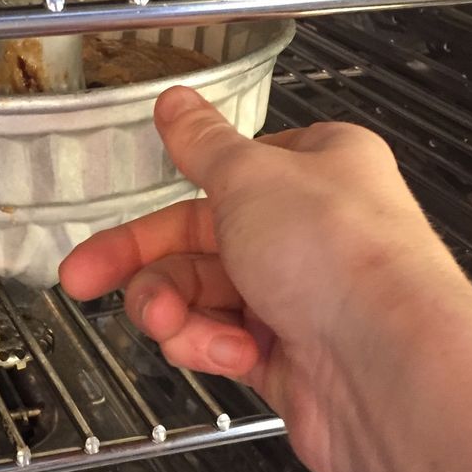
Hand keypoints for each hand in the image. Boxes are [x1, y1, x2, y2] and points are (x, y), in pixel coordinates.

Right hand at [59, 86, 465, 471]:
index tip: (114, 222)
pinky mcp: (289, 358)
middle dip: (144, 268)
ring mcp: (300, 299)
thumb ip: (201, 145)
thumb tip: (176, 103)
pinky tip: (231, 352)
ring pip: (201, 300)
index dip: (162, 203)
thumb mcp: (250, 177)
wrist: (386, 368)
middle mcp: (310, 233)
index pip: (219, 182)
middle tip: (85, 278)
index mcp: (313, 172)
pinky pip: (220, 344)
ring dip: (174, 312)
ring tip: (170, 324)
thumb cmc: (341, 257)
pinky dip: (212, 348)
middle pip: (196, 245)